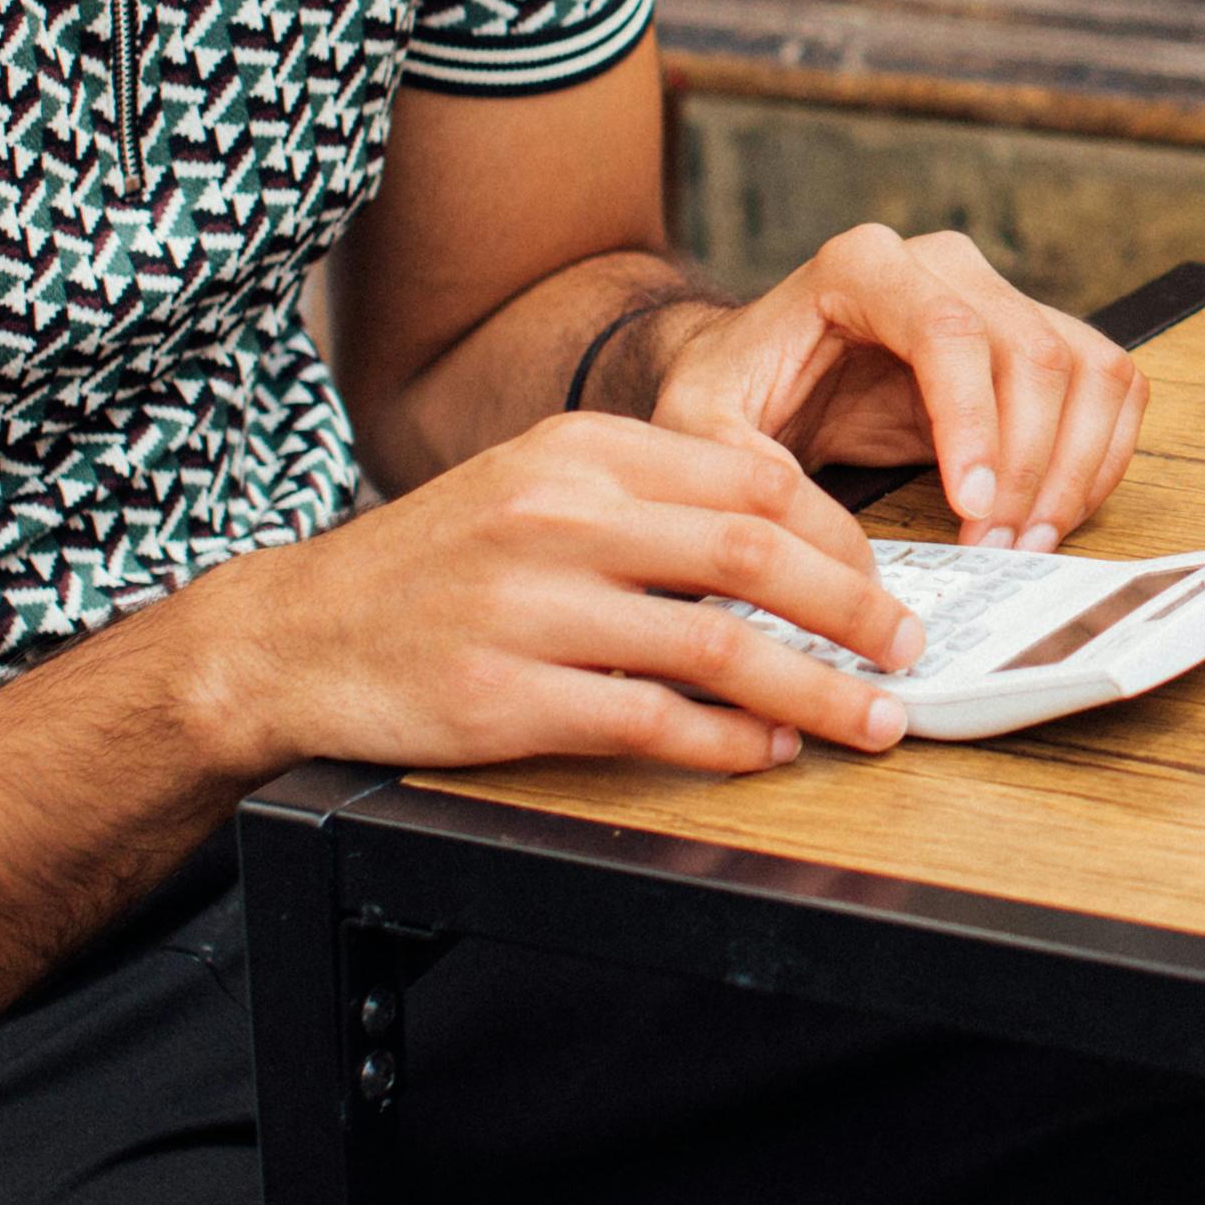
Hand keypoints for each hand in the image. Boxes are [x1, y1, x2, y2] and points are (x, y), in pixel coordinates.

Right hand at [197, 411, 921, 774]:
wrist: (295, 634)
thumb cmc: (434, 563)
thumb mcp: (536, 485)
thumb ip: (650, 498)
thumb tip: (790, 537)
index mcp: (582, 451)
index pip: (754, 480)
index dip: (841, 537)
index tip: (884, 579)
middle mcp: (561, 517)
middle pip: (756, 557)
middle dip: (857, 611)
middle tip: (909, 649)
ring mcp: (531, 608)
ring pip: (719, 648)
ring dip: (817, 690)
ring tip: (871, 717)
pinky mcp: (506, 697)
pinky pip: (651, 722)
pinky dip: (728, 744)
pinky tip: (767, 753)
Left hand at [645, 225, 1145, 548]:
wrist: (757, 377)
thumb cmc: (729, 394)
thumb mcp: (697, 429)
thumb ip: (741, 471)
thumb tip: (825, 532)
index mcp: (861, 266)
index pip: (949, 331)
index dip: (975, 422)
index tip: (974, 507)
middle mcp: (942, 266)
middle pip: (1031, 353)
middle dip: (1027, 465)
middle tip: (995, 549)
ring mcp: (997, 297)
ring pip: (1086, 368)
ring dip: (1072, 468)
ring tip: (1023, 543)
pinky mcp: (1033, 340)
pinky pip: (1107, 387)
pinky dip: (1098, 459)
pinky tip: (1052, 516)